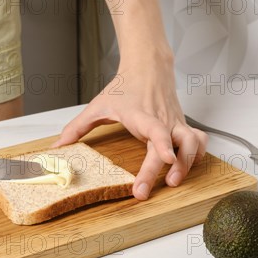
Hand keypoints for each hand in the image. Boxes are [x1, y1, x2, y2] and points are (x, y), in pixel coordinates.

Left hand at [53, 58, 207, 199]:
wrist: (148, 66)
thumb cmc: (125, 87)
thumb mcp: (97, 106)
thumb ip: (77, 128)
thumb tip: (58, 146)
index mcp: (142, 115)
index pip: (156, 129)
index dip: (163, 144)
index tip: (166, 159)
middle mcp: (163, 120)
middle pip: (173, 145)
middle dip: (167, 169)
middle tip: (148, 191)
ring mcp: (175, 123)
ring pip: (193, 142)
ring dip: (188, 163)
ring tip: (175, 180)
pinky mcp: (183, 125)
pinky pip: (199, 141)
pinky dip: (198, 155)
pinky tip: (188, 166)